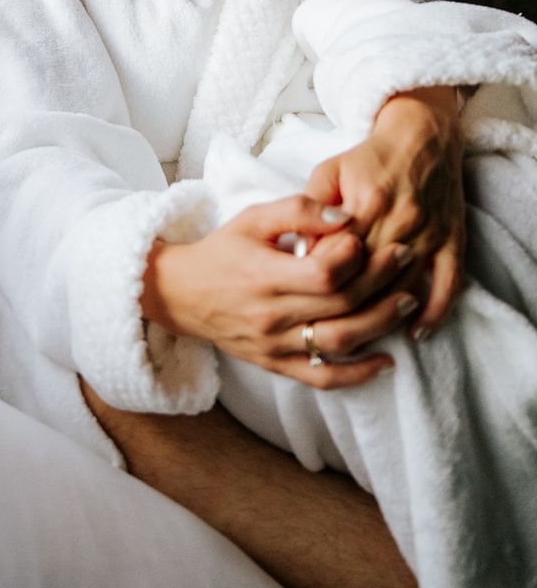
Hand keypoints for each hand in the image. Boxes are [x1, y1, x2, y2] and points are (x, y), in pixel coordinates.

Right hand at [142, 196, 419, 387]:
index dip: (355, 256)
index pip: (324, 274)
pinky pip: (322, 378)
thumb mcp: (252, 218)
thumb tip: (345, 217)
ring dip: (380, 323)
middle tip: (407, 257)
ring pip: (339, 342)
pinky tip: (387, 361)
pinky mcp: (276, 365)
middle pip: (340, 306)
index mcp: (263, 276)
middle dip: (381, 281)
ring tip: (408, 300)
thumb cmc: (222, 250)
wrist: (180, 294)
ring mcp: (274, 346)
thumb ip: (298, 209)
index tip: (372, 237)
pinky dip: (359, 374)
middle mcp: (271, 316)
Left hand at [305, 87, 464, 339]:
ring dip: (386, 315)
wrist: (422, 136)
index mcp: (365, 203)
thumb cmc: (369, 157)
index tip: (305, 300)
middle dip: (349, 305)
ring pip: (406, 286)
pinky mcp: (451, 241)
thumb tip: (300, 249)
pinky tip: (416, 333)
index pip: (340, 255)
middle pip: (372, 277)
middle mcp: (400, 221)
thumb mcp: (329, 170)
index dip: (322, 280)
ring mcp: (429, 233)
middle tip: (329, 328)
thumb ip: (310, 207)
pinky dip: (433, 312)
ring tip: (363, 338)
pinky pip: (447, 284)